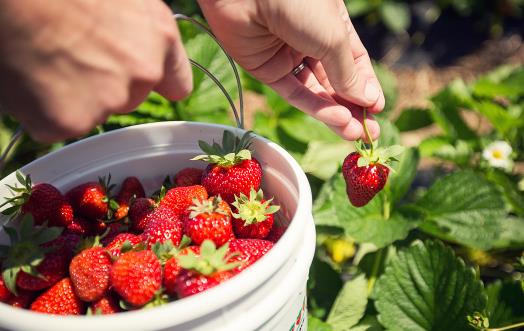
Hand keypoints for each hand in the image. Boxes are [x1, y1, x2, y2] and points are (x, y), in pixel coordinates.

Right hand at [0, 0, 191, 141]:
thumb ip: (140, 28)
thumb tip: (134, 43)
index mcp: (160, 36)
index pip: (176, 83)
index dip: (157, 82)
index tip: (142, 81)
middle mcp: (142, 73)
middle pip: (130, 97)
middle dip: (107, 85)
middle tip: (72, 55)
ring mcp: (108, 101)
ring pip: (95, 112)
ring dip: (74, 98)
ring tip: (47, 59)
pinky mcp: (70, 121)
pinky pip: (59, 125)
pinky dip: (43, 111)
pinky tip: (31, 79)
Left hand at [197, 0, 383, 140]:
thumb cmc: (298, 2)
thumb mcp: (333, 38)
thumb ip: (348, 72)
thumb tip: (368, 100)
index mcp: (331, 24)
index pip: (353, 61)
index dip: (365, 86)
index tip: (377, 109)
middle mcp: (310, 40)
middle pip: (334, 80)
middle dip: (352, 106)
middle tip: (368, 132)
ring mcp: (287, 55)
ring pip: (314, 91)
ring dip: (335, 112)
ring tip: (354, 133)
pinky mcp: (265, 69)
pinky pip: (292, 92)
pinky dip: (313, 107)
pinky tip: (335, 119)